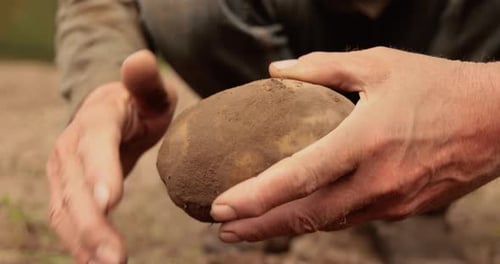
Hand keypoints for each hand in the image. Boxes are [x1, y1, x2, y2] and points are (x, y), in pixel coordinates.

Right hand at [46, 50, 175, 262]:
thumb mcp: (151, 91)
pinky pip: (68, 219)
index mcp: (97, 120)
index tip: (110, 203)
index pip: (96, 146)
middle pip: (77, 188)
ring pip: (67, 210)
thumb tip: (139, 60)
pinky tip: (94, 263)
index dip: (101, 172)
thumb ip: (147, 81)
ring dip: (84, 242)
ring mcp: (64, 172)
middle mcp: (72, 147)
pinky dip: (78, 243)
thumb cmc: (140, 104)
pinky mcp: (66, 190)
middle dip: (93, 225)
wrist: (113, 113)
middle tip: (114, 258)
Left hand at [210, 47, 499, 241]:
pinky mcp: (402, 210)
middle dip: (259, 227)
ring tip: (251, 227)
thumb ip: (322, 67)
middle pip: (306, 216)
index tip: (221, 207)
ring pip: (327, 223)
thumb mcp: (379, 64)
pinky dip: (319, 220)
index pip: (299, 177)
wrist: (498, 120)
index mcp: (366, 141)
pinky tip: (300, 214)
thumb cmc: (438, 86)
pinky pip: (351, 218)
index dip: (256, 197)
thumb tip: (275, 70)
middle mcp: (377, 181)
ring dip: (286, 228)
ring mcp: (391, 202)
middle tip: (223, 230)